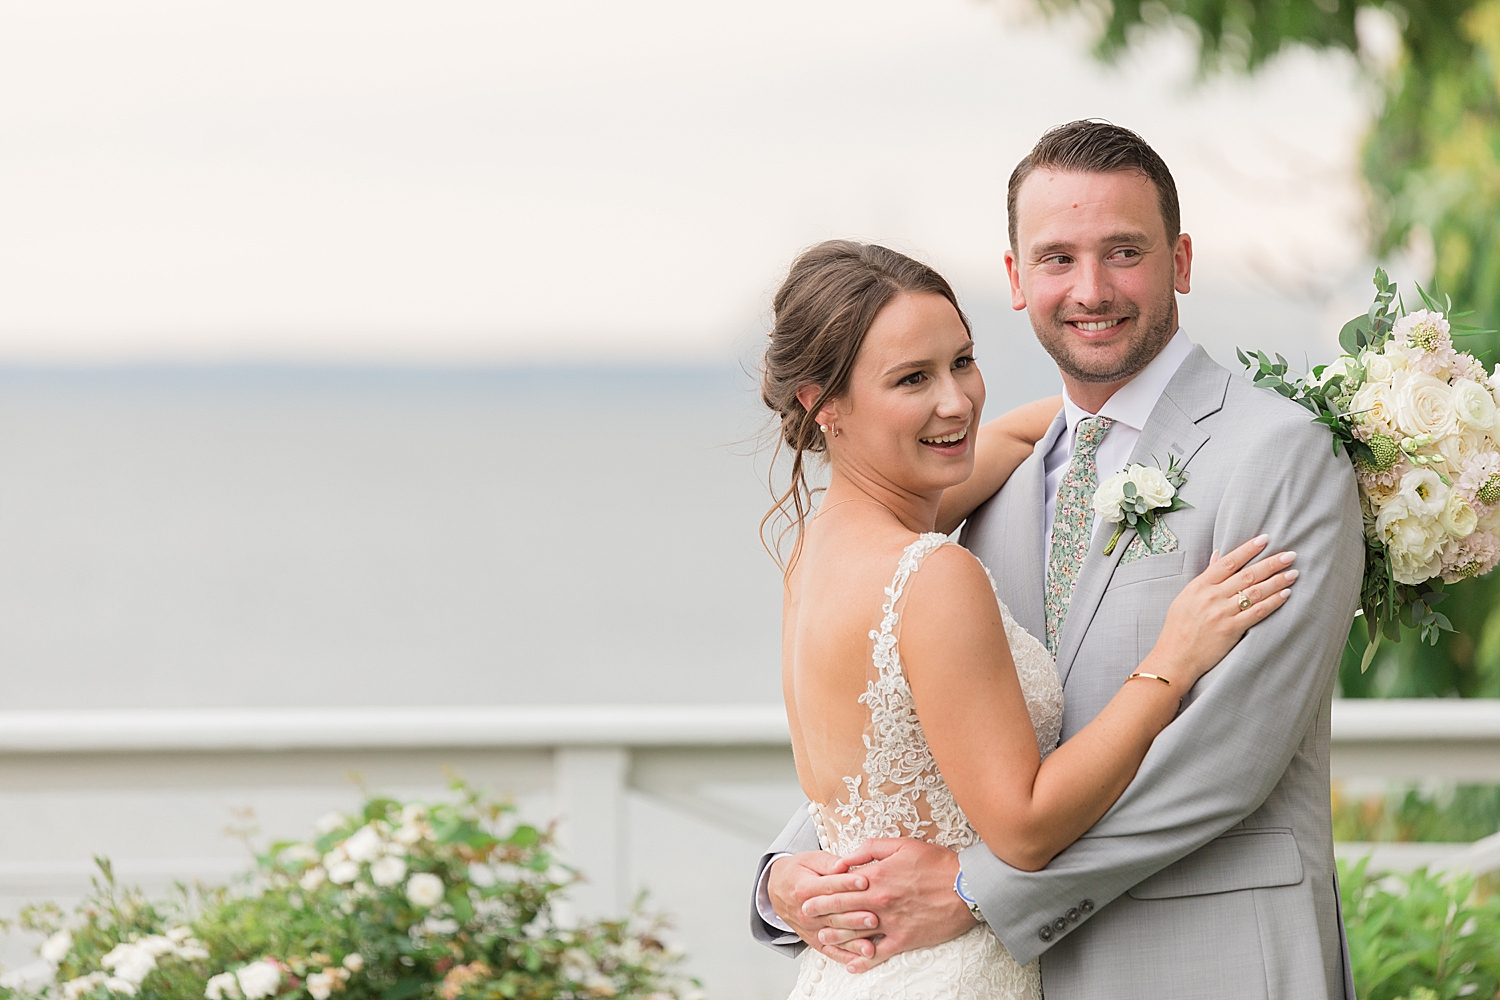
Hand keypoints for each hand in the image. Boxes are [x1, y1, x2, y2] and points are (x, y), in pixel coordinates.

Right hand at [767, 851, 879, 965]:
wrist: (777, 890)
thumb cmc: (797, 873)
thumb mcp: (809, 860)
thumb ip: (828, 863)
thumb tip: (843, 864)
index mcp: (805, 888)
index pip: (828, 887)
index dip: (847, 884)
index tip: (864, 882)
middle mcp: (806, 911)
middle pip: (833, 914)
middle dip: (855, 917)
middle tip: (874, 917)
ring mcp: (811, 928)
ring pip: (835, 935)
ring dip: (854, 940)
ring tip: (870, 945)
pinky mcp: (814, 940)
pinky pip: (831, 951)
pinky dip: (846, 957)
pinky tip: (861, 960)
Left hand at [802, 838, 973, 972]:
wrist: (967, 887)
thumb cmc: (937, 863)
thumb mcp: (902, 845)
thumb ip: (870, 849)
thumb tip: (846, 859)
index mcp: (877, 876)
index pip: (841, 884)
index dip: (822, 890)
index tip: (808, 893)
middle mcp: (880, 900)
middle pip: (842, 908)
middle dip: (821, 911)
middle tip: (805, 914)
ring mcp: (891, 922)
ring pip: (856, 931)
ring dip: (837, 935)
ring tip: (822, 936)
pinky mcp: (904, 939)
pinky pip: (879, 953)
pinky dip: (865, 960)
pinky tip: (853, 964)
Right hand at [1152, 534, 1297, 685]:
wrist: (1174, 658)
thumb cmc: (1178, 628)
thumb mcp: (1186, 597)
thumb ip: (1205, 577)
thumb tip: (1218, 556)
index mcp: (1199, 585)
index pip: (1228, 561)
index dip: (1248, 549)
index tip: (1265, 539)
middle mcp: (1211, 596)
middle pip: (1247, 574)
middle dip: (1271, 563)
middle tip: (1290, 555)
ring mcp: (1222, 613)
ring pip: (1255, 591)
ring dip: (1277, 581)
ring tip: (1293, 573)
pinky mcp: (1231, 629)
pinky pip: (1257, 612)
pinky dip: (1273, 602)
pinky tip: (1285, 594)